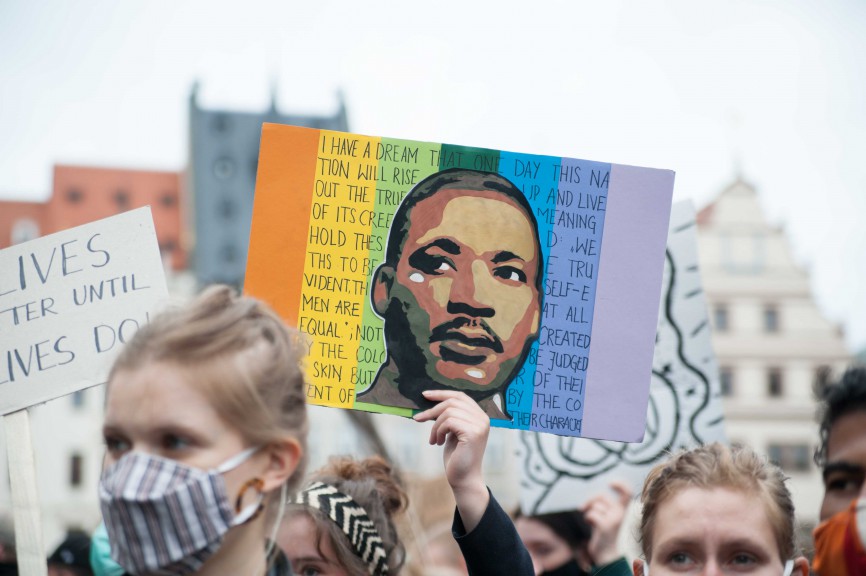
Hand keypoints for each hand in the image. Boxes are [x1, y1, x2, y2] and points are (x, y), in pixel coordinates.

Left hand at [414, 390, 489, 530]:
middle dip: (433, 409)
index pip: (460, 396)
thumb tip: (431, 401)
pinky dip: (438, 431)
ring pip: (448, 412)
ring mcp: (479, 425)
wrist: (464, 479)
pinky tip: (437, 443)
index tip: (425, 395)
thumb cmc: (456, 457)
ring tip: (433, 439)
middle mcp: (483, 418)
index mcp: (480, 416)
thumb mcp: (452, 432)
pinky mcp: (473, 433)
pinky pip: (448, 422)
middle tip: (418, 419)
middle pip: (453, 401)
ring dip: (435, 425)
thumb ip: (449, 416)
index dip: (442, 393)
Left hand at [582, 481, 631, 565]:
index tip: (611, 483)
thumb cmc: (604, 533)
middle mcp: (621, 513)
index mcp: (623, 510)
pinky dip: (588, 519)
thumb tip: (590, 500)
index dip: (621, 484)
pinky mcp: (605, 526)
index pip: (628, 492)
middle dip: (590, 500)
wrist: (607, 554)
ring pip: (595, 506)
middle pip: (602, 495)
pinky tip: (591, 526)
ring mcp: (614, 519)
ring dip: (589, 513)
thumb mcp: (606, 516)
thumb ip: (602, 505)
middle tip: (582, 508)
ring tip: (593, 523)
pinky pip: (591, 514)